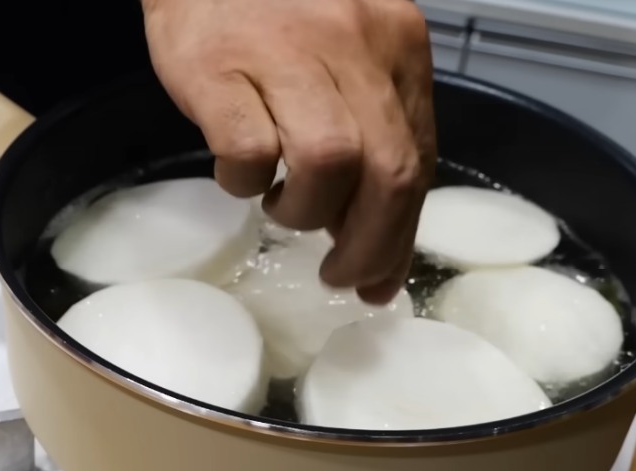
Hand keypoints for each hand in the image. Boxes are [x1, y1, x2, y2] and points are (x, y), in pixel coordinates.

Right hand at [141, 0, 436, 303]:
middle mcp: (352, 44)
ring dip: (303, 209)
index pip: (418, 158)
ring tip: (279, 206)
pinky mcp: (217, 66)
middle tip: (338, 275)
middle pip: (387, 170)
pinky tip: (238, 175)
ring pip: (328, 163)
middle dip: (368, 244)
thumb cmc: (274, 9)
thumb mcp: (343, 52)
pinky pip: (247, 149)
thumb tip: (369, 238)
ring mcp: (284, 52)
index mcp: (395, 44)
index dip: (402, 234)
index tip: (381, 278)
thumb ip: (366, 130)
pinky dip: (243, 180)